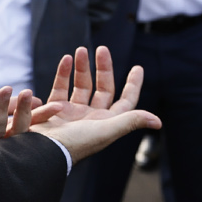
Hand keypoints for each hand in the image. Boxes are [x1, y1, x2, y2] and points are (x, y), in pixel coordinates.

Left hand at [0, 86, 39, 149]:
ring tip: (7, 88)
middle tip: (30, 93)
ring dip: (0, 108)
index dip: (42, 118)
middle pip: (13, 133)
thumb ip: (15, 106)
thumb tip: (39, 100)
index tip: (58, 106)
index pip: (28, 128)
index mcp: (5, 139)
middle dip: (23, 113)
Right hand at [31, 46, 161, 164]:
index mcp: (107, 123)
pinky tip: (66, 59)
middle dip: (103, 69)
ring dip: (82, 67)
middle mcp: (92, 117)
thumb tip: (158, 122)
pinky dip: (63, 73)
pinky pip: (61, 88)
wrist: (44, 151)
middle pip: (103, 88)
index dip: (133, 85)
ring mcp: (73, 113)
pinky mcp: (55, 110)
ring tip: (81, 50)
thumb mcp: (107, 131)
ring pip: (82, 85)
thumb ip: (131, 121)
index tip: (138, 67)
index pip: (126, 101)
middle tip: (101, 49)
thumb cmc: (78, 143)